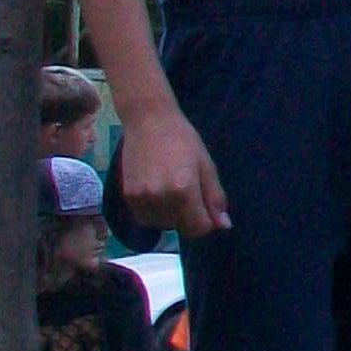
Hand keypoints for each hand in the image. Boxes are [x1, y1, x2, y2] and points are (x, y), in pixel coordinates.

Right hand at [119, 106, 230, 238]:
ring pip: (162, 225)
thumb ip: (215, 198)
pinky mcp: (127, 196)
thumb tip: (223, 226)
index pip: (198, 229)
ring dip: (170, 217)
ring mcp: (141, 199)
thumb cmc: (183, 140)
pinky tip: (158, 194)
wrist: (148, 121)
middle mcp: (161, 198)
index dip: (207, 223)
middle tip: (189, 194)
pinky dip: (154, 213)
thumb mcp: (206, 167)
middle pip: (180, 228)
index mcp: (184, 191)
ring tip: (172, 192)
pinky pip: (144, 218)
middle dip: (189, 218)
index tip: (207, 209)